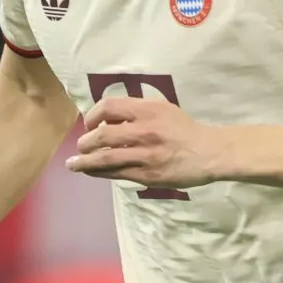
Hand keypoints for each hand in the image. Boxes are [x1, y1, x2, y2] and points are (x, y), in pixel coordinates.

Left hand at [67, 93, 231, 188]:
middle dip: (85, 143)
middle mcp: (145, 131)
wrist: (209, 152)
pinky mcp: (148, 175)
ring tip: (73, 164)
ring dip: (84, 162)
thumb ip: (137, 112)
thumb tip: (107, 119)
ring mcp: (146, 155)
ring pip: (105, 159)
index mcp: (147, 110)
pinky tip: (91, 172)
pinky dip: (99, 173)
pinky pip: (117, 174)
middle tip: (81, 146)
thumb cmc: (184, 129)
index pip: (108, 107)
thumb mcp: (162, 109)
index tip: (89, 124)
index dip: (92, 115)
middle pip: (102, 136)